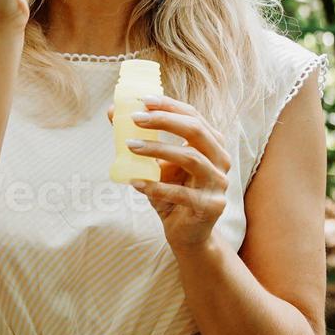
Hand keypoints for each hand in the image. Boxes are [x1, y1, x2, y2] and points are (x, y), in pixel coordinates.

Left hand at [108, 95, 231, 250]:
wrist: (187, 234)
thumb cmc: (171, 193)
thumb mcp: (156, 164)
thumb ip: (141, 140)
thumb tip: (113, 113)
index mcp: (212, 144)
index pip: (193, 116)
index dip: (169, 105)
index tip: (143, 100)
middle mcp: (221, 160)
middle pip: (196, 131)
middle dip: (164, 121)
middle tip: (135, 118)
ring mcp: (218, 184)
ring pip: (191, 158)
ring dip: (157, 149)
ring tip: (130, 146)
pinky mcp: (211, 206)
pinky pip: (181, 193)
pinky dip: (155, 186)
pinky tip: (134, 183)